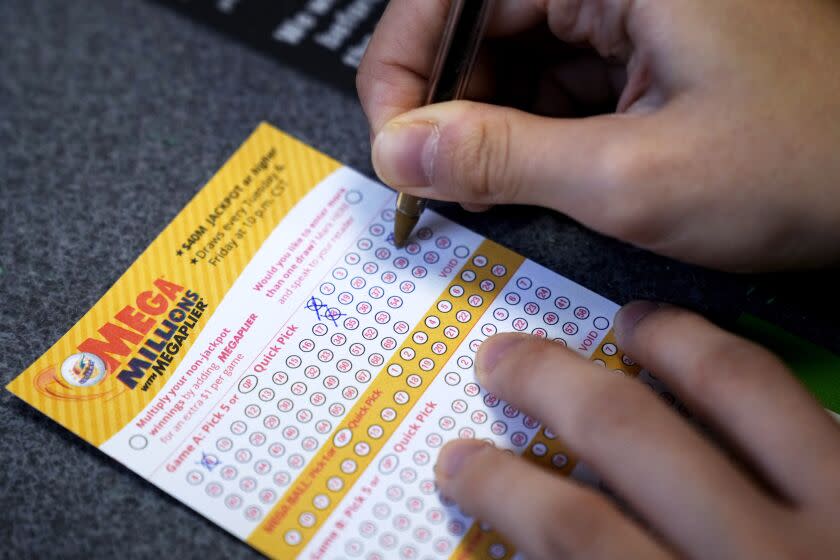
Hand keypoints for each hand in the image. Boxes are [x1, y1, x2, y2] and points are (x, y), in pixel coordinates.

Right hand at [357, 1, 839, 270]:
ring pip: (512, 55)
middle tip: (433, 181)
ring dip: (485, 125)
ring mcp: (630, 10)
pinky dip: (528, 132)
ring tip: (486, 190)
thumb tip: (402, 149)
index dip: (405, 65)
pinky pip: (553, 81)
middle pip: (478, 21)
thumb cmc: (809, 162)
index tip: (392, 142)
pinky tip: (531, 177)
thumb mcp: (632, 175)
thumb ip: (502, 160)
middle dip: (446, 104)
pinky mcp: (641, 49)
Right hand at [433, 302, 839, 558]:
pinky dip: (774, 373)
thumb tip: (541, 557)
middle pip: (631, 438)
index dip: (504, 489)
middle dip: (551, 387)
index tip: (460, 461)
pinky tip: (737, 359)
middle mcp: (760, 556)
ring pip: (740, 393)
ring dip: (670, 346)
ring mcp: (838, 516)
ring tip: (626, 322)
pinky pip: (823, 408)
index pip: (577, 534)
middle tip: (504, 358)